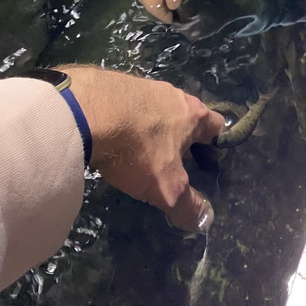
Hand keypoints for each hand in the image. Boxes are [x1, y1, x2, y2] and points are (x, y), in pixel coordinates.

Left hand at [60, 65, 225, 230]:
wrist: (87, 111)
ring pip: (161, 111)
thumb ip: (188, 205)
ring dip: (157, 130)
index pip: (218, 126)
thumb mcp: (166, 187)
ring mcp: (147, 87)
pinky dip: (132, 121)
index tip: (208, 164)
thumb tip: (205, 219)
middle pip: (188, 117)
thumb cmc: (137, 148)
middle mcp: (175, 95)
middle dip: (184, 139)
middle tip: (175, 163)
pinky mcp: (119, 86)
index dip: (216, 146)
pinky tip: (118, 138)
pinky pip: (134, 106)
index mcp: (193, 115)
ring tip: (144, 152)